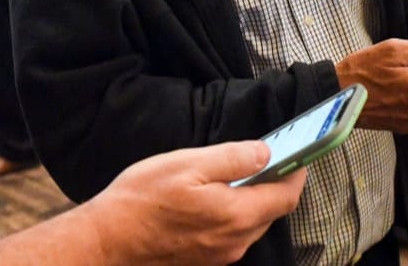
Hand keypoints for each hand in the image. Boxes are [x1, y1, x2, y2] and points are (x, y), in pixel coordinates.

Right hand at [83, 141, 305, 265]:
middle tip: (271, 158)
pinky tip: (218, 197)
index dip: (297, 174)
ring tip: (243, 174)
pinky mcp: (204, 261)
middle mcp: (233, 242)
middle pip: (271, 212)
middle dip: (276, 185)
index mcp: (235, 215)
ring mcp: (219, 256)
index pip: (285, 197)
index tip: (300, 156)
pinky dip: (236, 214)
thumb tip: (265, 152)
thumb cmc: (142, 199)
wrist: (107, 242)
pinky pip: (233, 236)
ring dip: (255, 200)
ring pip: (252, 225)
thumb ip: (232, 159)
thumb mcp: (187, 164)